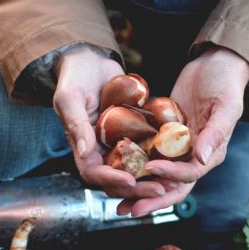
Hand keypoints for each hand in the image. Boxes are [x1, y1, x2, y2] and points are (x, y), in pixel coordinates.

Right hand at [53, 45, 167, 198]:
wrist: (90, 59)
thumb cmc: (75, 76)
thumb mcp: (70, 98)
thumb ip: (76, 125)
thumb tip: (86, 154)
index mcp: (82, 146)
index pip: (94, 173)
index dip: (112, 180)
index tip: (131, 181)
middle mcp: (99, 150)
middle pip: (117, 179)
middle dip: (137, 188)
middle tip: (160, 190)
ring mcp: (116, 143)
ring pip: (134, 170)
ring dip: (151, 179)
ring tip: (172, 182)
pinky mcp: (132, 133)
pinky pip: (145, 151)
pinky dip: (159, 159)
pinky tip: (177, 161)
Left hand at [117, 46, 248, 216]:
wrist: (215, 64)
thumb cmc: (226, 83)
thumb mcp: (227, 105)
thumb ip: (215, 132)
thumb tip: (200, 159)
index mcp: (210, 154)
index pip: (189, 175)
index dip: (170, 176)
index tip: (151, 168)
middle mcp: (193, 157)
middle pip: (170, 187)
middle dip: (150, 200)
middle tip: (128, 210)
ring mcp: (176, 150)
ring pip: (156, 178)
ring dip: (138, 191)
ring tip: (117, 202)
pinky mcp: (163, 138)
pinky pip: (147, 157)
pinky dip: (133, 167)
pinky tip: (114, 172)